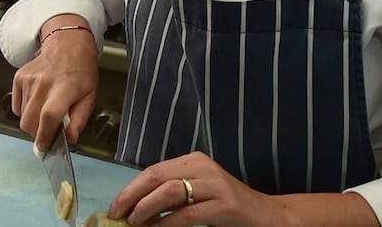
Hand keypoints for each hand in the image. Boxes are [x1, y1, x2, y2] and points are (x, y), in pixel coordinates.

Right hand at [11, 15, 99, 150]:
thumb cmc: (81, 71)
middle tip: (49, 130)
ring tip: (47, 109)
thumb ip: (80, 120)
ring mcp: (29, 79)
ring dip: (33, 121)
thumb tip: (70, 138)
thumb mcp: (90, 96)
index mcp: (65, 87)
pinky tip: (38, 101)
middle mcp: (44, 82)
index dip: (45, 135)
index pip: (49, 115)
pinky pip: (17, 106)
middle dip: (38, 134)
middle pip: (30, 121)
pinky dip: (25, 111)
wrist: (67, 44)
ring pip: (22, 117)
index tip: (44, 147)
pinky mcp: (19, 77)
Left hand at [108, 152, 277, 226]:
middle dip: (132, 196)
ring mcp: (216, 184)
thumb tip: (137, 205)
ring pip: (170, 191)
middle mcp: (203, 167)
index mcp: (194, 160)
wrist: (265, 214)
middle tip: (117, 214)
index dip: (131, 188)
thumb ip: (172, 192)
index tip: (116, 205)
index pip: (154, 170)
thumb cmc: (226, 204)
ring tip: (134, 222)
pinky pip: (188, 214)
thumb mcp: (198, 191)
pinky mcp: (226, 205)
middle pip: (157, 177)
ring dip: (146, 208)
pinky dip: (167, 223)